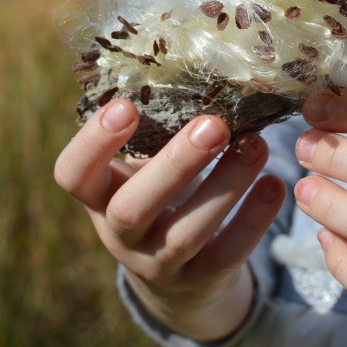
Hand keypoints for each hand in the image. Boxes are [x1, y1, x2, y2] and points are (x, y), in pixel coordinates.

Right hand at [54, 99, 285, 340]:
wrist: (174, 281)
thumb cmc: (154, 195)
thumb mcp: (136, 169)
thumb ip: (150, 132)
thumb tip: (193, 65)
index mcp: (96, 195)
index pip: (72, 174)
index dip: (93, 143)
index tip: (125, 105)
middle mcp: (118, 233)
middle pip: (133, 208)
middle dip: (175, 164)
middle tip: (213, 124)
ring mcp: (157, 263)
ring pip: (186, 233)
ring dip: (225, 186)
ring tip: (257, 145)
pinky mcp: (200, 282)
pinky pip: (227, 255)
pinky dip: (254, 221)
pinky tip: (275, 185)